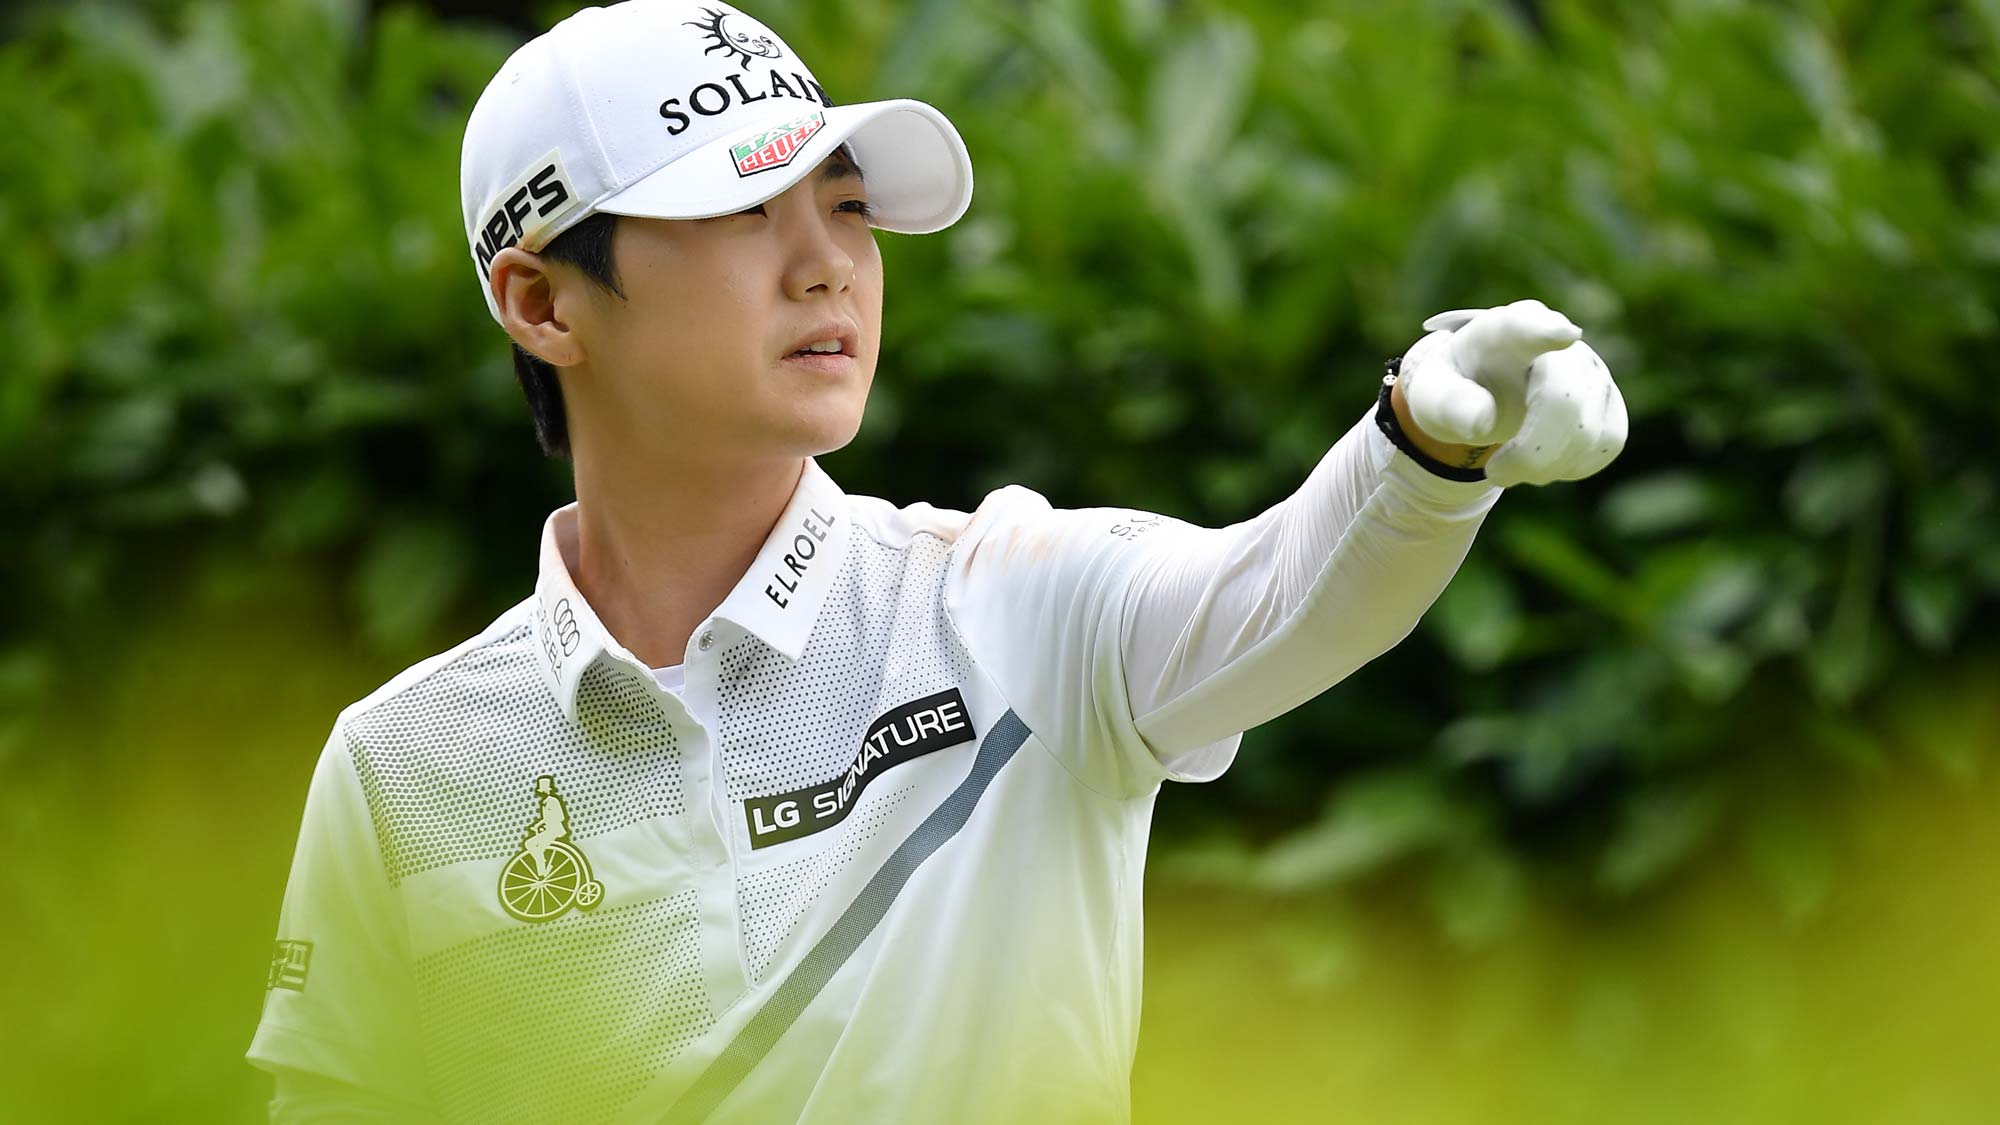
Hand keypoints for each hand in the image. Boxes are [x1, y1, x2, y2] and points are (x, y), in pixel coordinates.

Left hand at [1400, 299, 1628, 487]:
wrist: (1482, 394)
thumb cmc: (1455, 389)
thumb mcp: (1432, 396)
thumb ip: (1448, 404)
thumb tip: (1482, 421)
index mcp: (1505, 331)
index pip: (1527, 326)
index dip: (1545, 331)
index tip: (1563, 334)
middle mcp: (1560, 341)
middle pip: (1565, 401)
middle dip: (1530, 453)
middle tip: (1495, 473)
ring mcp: (1592, 370)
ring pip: (1591, 429)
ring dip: (1547, 464)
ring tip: (1513, 463)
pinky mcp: (1610, 401)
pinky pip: (1608, 442)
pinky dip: (1573, 465)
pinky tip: (1544, 460)